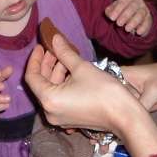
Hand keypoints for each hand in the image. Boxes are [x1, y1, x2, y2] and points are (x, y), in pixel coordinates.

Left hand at [25, 34, 156, 156]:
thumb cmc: (103, 92)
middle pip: (41, 83)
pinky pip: (59, 97)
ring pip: (51, 89)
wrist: (125, 116)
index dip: (34, 59)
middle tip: (54, 48)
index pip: (31, 77)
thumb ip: (64, 53)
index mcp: (48, 100)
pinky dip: (62, 83)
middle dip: (47, 63)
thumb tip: (55, 38)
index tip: (41, 46)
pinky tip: (71, 69)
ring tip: (66, 56)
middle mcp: (49, 111)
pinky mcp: (68, 118)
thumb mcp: (82, 68)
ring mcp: (59, 117)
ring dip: (56, 71)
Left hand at [105, 0, 151, 35]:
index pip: (123, 1)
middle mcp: (137, 2)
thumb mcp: (112, 10)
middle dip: (125, 16)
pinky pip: (147, 22)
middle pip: (132, 7)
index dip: (117, 10)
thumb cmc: (120, 11)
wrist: (132, 16)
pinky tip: (138, 32)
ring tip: (126, 29)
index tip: (112, 18)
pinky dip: (143, 27)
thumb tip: (110, 15)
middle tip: (118, 24)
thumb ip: (109, 12)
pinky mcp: (148, 19)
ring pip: (140, 14)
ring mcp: (144, 10)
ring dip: (134, 22)